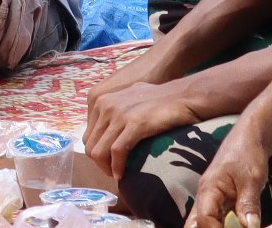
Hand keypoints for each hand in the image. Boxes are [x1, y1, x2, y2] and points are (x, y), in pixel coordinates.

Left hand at [83, 79, 202, 178]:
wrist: (183, 96)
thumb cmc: (161, 98)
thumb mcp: (130, 97)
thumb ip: (117, 108)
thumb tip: (112, 125)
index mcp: (101, 101)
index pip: (88, 135)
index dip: (97, 152)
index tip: (108, 162)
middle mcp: (105, 106)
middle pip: (91, 145)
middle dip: (100, 163)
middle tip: (112, 172)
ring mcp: (118, 115)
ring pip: (100, 151)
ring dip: (107, 168)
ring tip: (116, 175)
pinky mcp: (134, 125)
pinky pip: (117, 152)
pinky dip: (117, 167)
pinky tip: (122, 175)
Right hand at [191, 121, 271, 227]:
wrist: (248, 140)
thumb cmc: (247, 155)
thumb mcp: (251, 180)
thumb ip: (248, 204)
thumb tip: (250, 227)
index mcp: (208, 190)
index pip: (204, 218)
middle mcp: (204, 197)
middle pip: (194, 223)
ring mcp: (210, 200)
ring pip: (202, 222)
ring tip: (230, 227)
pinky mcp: (219, 202)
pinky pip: (214, 220)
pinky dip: (220, 226)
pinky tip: (233, 226)